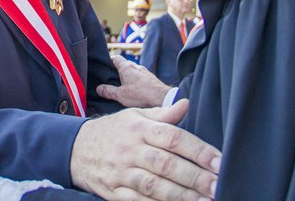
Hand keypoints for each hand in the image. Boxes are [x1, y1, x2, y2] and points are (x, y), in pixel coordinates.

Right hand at [70, 100, 220, 199]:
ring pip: (154, 185)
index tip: (220, 162)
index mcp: (139, 128)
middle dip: (195, 176)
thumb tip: (187, 103)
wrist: (75, 148)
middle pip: (166, 164)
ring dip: (181, 195)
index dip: (198, 150)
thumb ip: (162, 114)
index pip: (172, 137)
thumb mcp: (134, 116)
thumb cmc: (113, 131)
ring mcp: (121, 172)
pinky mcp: (113, 192)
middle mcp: (130, 149)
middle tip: (219, 186)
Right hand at [97, 55, 170, 107]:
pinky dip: (136, 81)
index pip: (115, 58)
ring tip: (123, 86)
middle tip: (111, 79)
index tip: (104, 66)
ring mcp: (145, 72)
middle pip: (124, 64)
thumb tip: (99, 88)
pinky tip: (135, 90)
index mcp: (126, 67)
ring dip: (127, 76)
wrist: (162, 98)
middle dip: (117, 70)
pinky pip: (140, 77)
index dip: (109, 60)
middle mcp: (136, 66)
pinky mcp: (151, 78)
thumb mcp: (120, 95)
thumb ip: (108, 91)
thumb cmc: (141, 95)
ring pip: (133, 71)